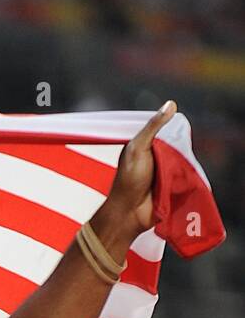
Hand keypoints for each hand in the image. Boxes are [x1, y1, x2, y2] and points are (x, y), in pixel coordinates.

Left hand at [97, 100, 177, 243]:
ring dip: (184, 161)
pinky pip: (187, 174)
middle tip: (175, 151)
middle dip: (180, 145)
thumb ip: (153, 127)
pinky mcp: (174, 184)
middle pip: (177, 144)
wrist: (129, 213)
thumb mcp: (138, 148)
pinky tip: (188, 173)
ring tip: (176, 165)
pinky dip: (188, 173)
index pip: (165, 130)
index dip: (173, 128)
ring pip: (183, 158)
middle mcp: (155, 156)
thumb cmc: (128, 180)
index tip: (177, 126)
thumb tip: (171, 104)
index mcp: (144, 145)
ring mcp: (165, 170)